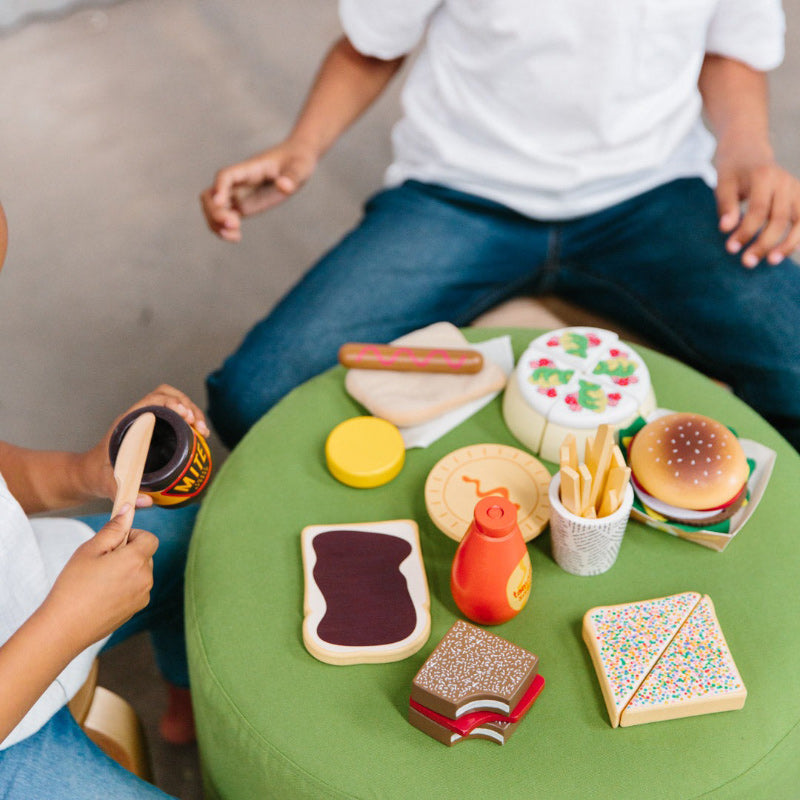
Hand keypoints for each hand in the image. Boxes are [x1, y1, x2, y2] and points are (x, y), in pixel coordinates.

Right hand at [40, 507, 157, 650]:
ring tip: (99, 580)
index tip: (115, 543)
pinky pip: (136, 589)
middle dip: (128, 553)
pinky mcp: (136, 610)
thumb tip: (128, 509)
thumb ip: (113, 528)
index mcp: (136, 560)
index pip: (150, 538)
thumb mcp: (89, 550)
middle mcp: (145, 578)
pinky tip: (101, 595)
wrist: (64, 627)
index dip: (134, 536)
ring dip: (127, 570)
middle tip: (101, 562)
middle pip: (145, 555)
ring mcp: (142, 596)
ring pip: (140, 573)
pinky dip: (125, 587)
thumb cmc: (73, 586)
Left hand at [82, 384, 209, 505]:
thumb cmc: (97, 474)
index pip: (153, 399)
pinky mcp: (154, 430)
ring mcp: (148, 422)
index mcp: (128, 422)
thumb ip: (123, 492)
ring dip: (193, 412)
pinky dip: (190, 421)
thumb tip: (147, 501)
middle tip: (198, 426)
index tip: (185, 415)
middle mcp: (139, 418)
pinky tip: (199, 435)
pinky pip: (175, 417)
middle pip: (168, 396)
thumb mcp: (107, 484)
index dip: (172, 402)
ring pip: (174, 404)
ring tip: (203, 431)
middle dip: (188, 406)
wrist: (89, 473)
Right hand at [199, 141, 317, 241]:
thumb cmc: (297, 161)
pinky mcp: (241, 206)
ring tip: (235, 236)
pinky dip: (223, 229)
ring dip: (215, 223)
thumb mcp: (300, 168)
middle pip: (211, 194)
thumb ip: (292, 177)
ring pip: (212, 208)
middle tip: (234, 225)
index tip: (220, 202)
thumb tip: (284, 186)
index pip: (226, 175)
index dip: (220, 187)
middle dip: (215, 211)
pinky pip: (223, 217)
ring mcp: (238, 194)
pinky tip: (236, 237)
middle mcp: (238, 182)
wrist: (296, 161)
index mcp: (249, 169)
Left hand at [715, 152, 799, 267]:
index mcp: (764, 176)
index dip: (745, 232)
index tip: (730, 248)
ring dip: (787, 244)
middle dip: (763, 243)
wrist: (748, 150)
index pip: (758, 210)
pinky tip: (781, 253)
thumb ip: (726, 206)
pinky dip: (796, 237)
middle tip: (746, 262)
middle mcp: (785, 181)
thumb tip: (726, 229)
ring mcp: (796, 188)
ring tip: (771, 262)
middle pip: (779, 219)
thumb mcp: (724, 184)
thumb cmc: (733, 171)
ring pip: (799, 221)